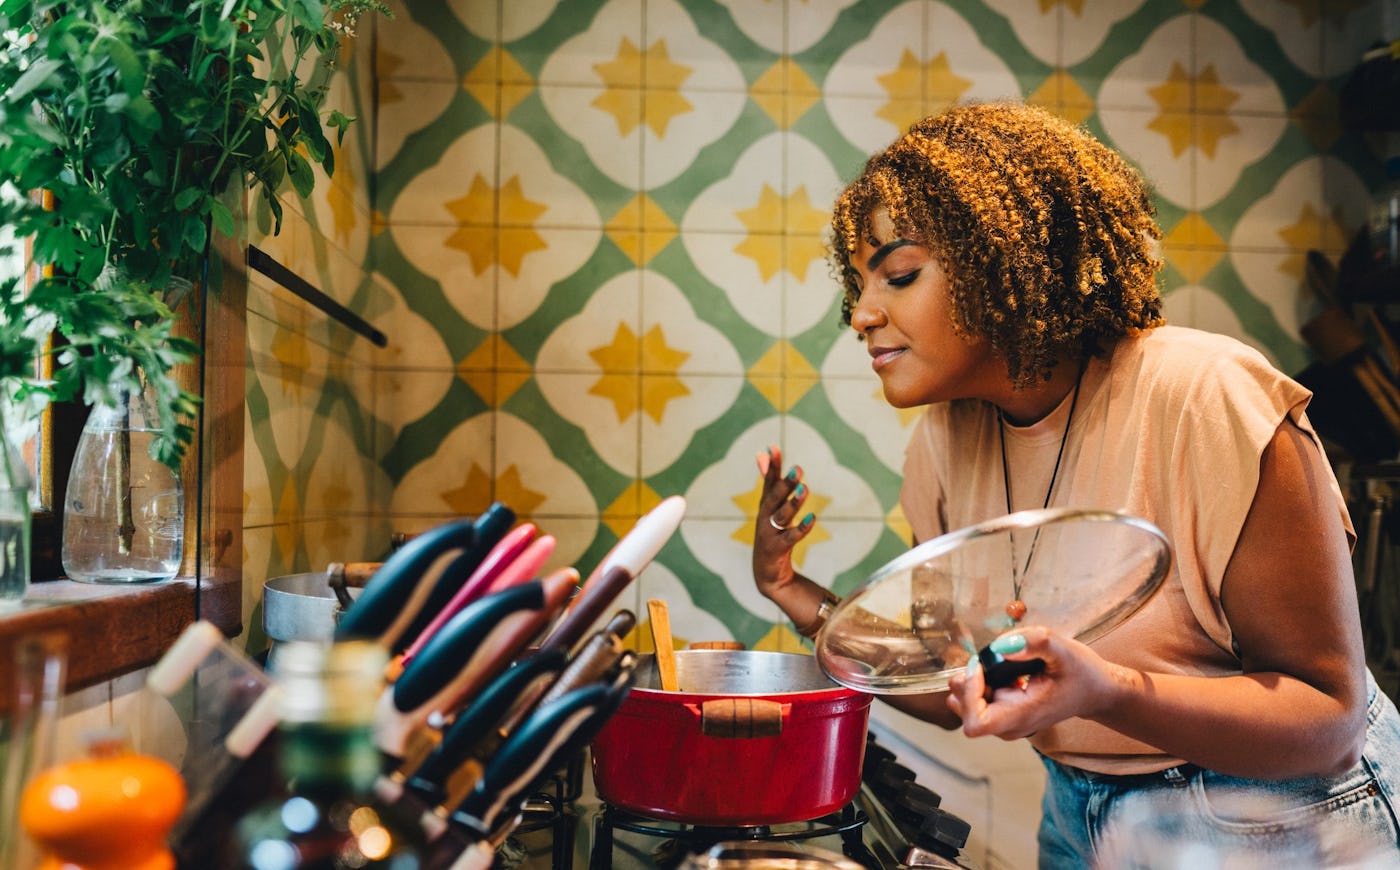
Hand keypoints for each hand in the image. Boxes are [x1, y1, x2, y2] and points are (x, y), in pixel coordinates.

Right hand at [752, 444, 814, 598]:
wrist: (766, 573)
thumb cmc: (771, 535)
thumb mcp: (769, 507)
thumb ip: (769, 481)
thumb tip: (763, 454)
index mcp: (765, 506)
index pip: (768, 482)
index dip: (771, 466)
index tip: (774, 447)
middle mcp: (764, 517)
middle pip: (774, 497)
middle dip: (785, 483)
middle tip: (798, 469)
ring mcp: (769, 533)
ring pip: (782, 516)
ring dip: (793, 503)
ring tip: (804, 489)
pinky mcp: (777, 549)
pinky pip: (791, 537)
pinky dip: (801, 528)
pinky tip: (812, 517)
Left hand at [946, 626, 1118, 739]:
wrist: (1096, 691)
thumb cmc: (1082, 673)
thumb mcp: (1064, 650)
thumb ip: (1035, 642)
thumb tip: (1001, 644)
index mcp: (1023, 716)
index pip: (976, 722)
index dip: (969, 694)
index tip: (982, 667)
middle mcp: (1010, 725)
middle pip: (965, 713)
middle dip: (967, 683)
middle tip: (986, 659)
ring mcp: (1006, 722)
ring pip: (965, 707)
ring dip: (970, 682)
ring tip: (992, 664)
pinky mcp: (1003, 713)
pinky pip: (974, 701)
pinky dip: (976, 683)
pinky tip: (995, 669)